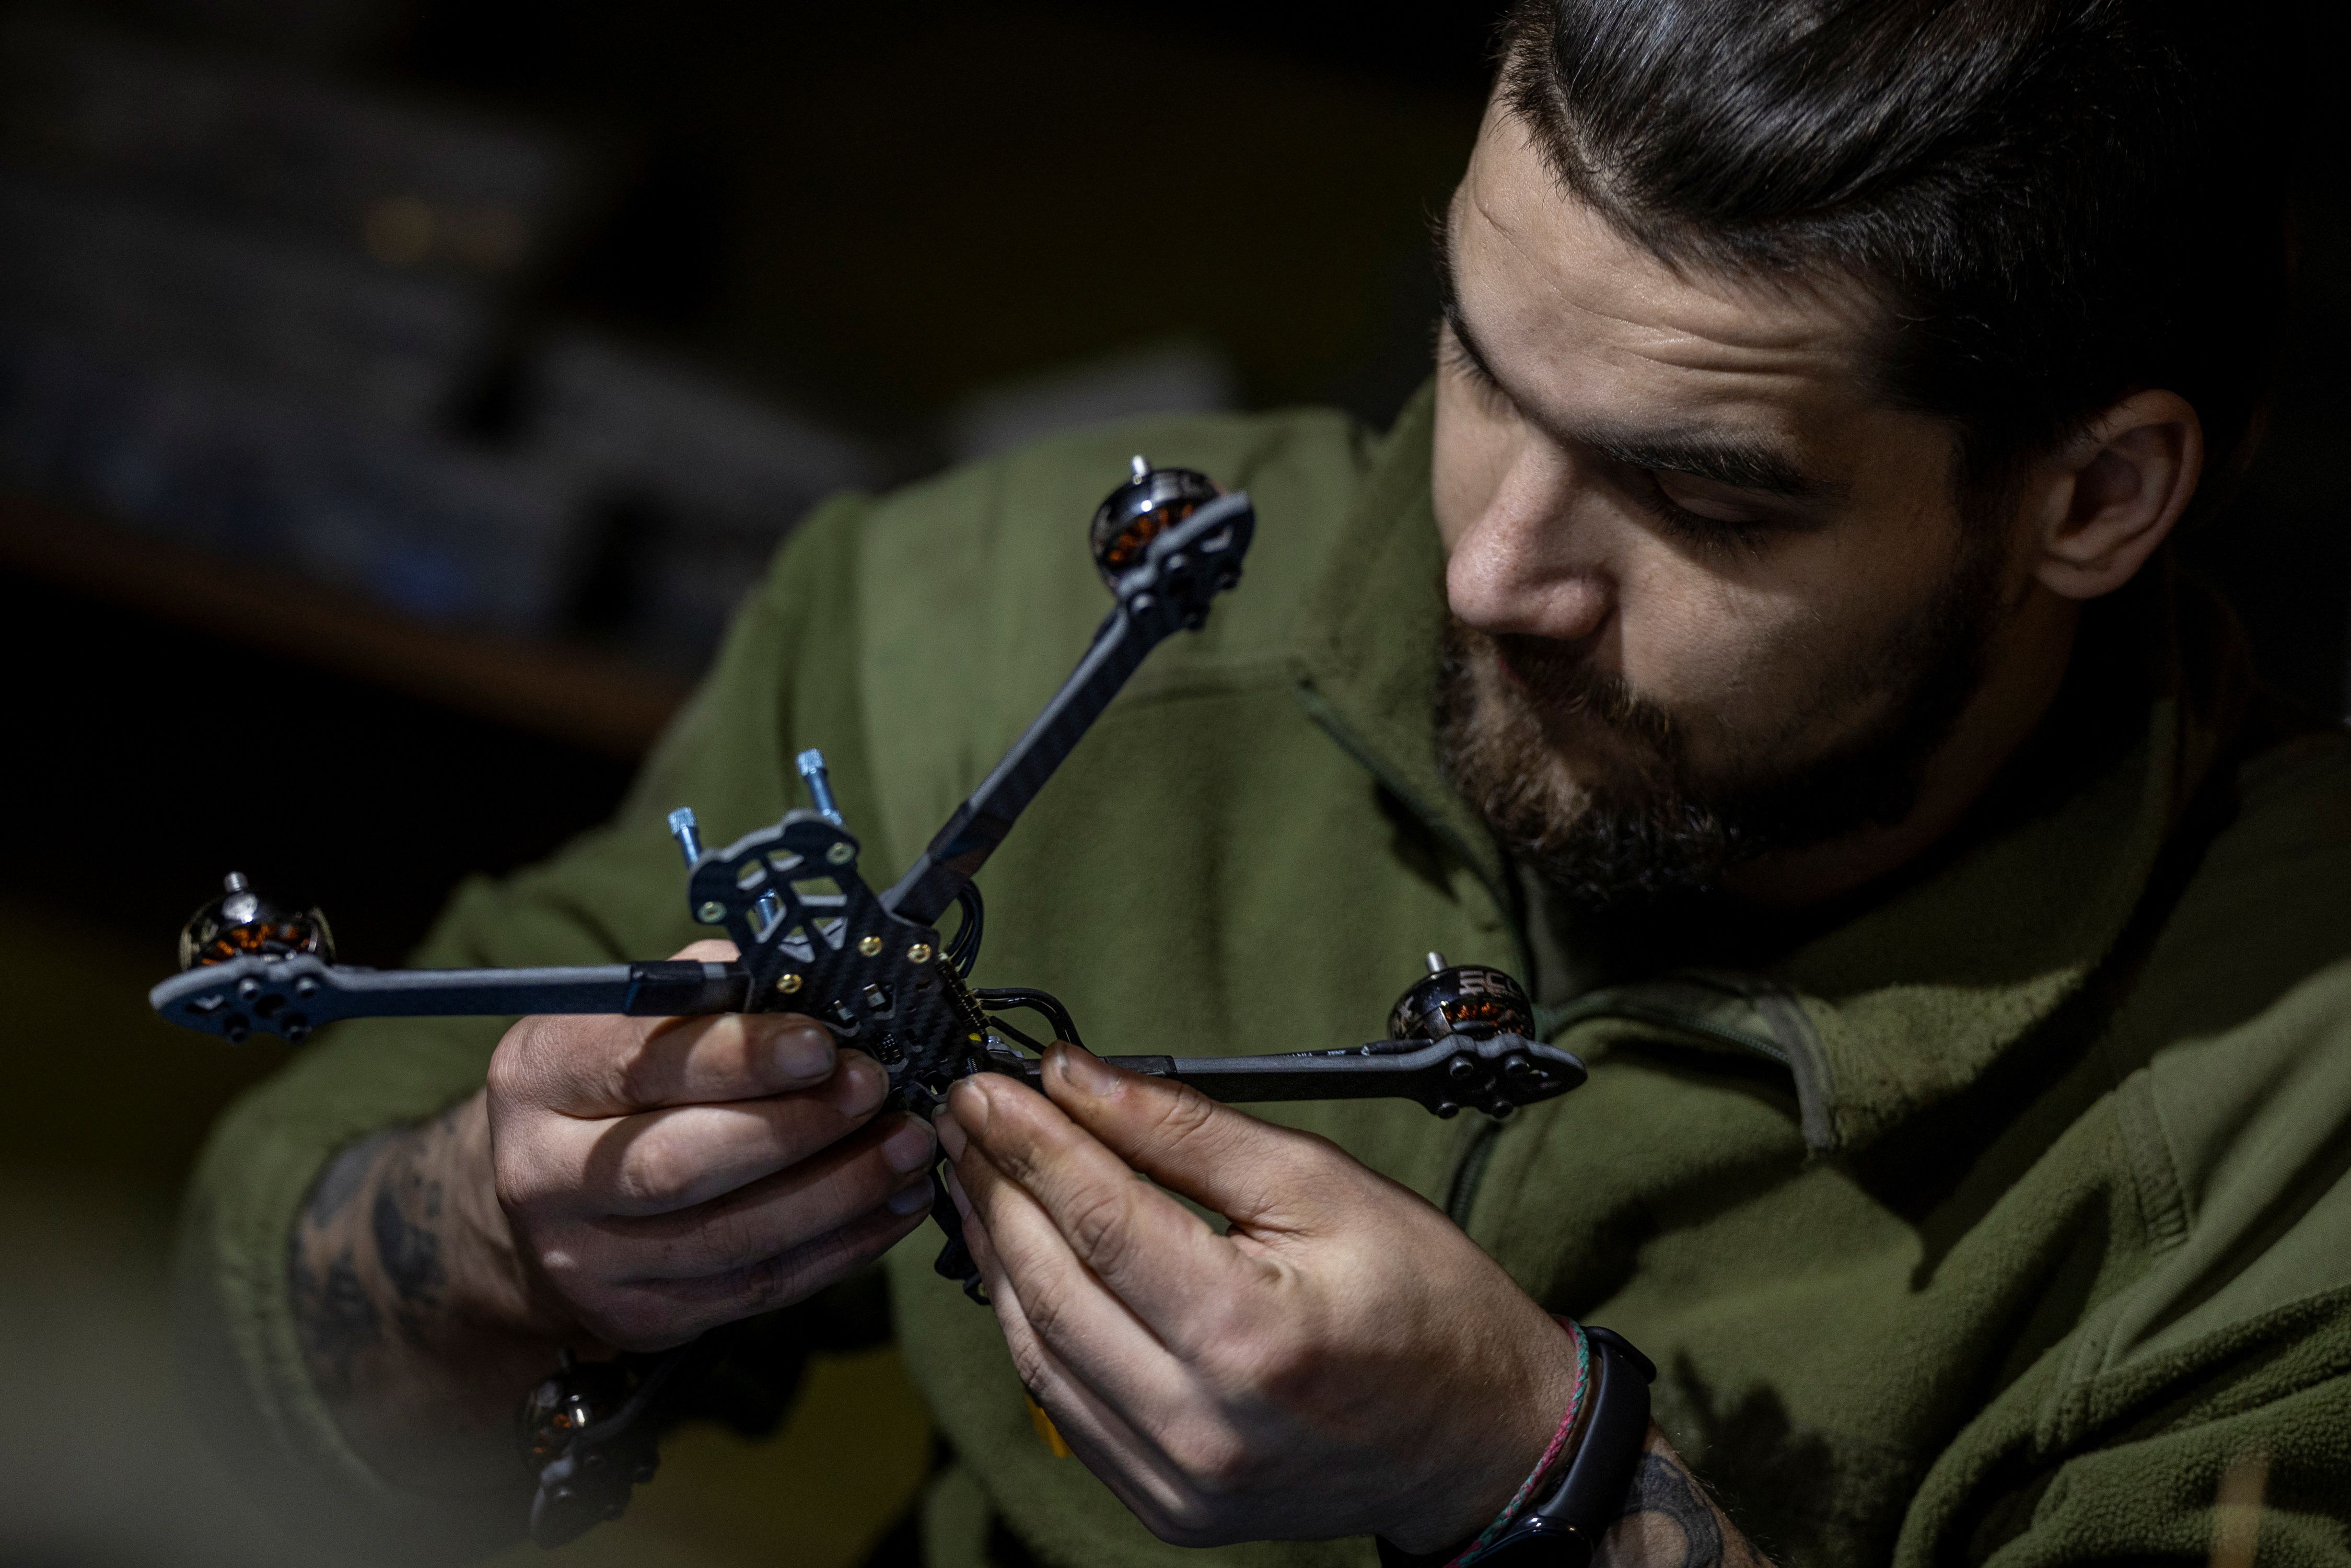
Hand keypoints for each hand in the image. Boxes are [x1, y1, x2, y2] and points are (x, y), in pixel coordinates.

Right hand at [484, 940, 938, 1349]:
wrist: (548, 1209)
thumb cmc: (616, 1088)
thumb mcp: (634, 1021)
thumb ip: (712, 993)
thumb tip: (821, 978)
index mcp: (539, 1076)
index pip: (640, 1065)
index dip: (739, 1055)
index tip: (822, 1043)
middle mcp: (544, 1176)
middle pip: (678, 1164)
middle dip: (794, 1127)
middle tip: (876, 1090)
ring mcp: (588, 1262)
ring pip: (730, 1239)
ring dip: (838, 1192)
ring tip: (909, 1147)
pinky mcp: (642, 1318)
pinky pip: (758, 1288)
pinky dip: (841, 1247)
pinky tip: (895, 1205)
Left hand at [936, 1045, 1581, 1551]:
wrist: (1477, 1436)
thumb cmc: (1423, 1302)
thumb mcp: (1321, 1183)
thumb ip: (1187, 1131)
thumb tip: (1078, 1080)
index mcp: (1249, 1334)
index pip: (1099, 1218)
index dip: (1030, 1141)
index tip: (987, 1086)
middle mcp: (1201, 1423)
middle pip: (1051, 1285)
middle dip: (998, 1188)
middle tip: (970, 1119)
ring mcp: (1179, 1479)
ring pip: (1037, 1351)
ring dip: (997, 1254)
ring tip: (980, 1178)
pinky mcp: (1166, 1506)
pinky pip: (1063, 1406)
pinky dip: (1032, 1324)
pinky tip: (1021, 1262)